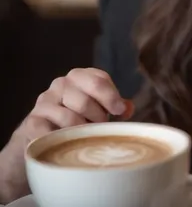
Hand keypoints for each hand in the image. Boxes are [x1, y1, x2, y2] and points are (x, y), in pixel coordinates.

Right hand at [0, 68, 132, 203]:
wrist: (40, 134)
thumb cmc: (77, 119)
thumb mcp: (97, 108)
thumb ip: (114, 105)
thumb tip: (128, 108)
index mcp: (79, 76)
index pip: (99, 80)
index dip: (112, 97)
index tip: (119, 111)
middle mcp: (60, 84)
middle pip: (85, 100)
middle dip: (97, 118)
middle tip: (100, 128)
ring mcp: (44, 101)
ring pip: (70, 118)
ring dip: (82, 132)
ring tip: (85, 138)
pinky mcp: (32, 121)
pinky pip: (50, 132)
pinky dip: (61, 140)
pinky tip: (65, 144)